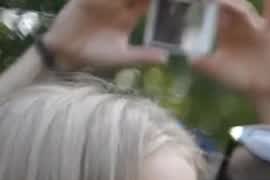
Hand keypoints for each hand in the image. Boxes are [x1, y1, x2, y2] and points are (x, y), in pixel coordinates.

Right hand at [42, 0, 169, 70]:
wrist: (67, 53)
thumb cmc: (96, 56)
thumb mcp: (121, 57)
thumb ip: (142, 55)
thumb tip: (166, 58)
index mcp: (129, 18)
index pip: (147, 2)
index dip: (159, 0)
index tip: (176, 0)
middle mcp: (118, 6)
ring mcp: (103, 1)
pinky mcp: (85, 0)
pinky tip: (110, 0)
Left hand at [190, 0, 269, 100]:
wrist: (261, 90)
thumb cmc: (239, 79)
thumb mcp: (216, 70)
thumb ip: (202, 63)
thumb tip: (189, 58)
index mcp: (224, 30)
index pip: (213, 10)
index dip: (206, 2)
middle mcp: (239, 25)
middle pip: (228, 5)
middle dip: (219, 0)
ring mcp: (255, 28)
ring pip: (244, 9)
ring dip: (234, 4)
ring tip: (222, 1)